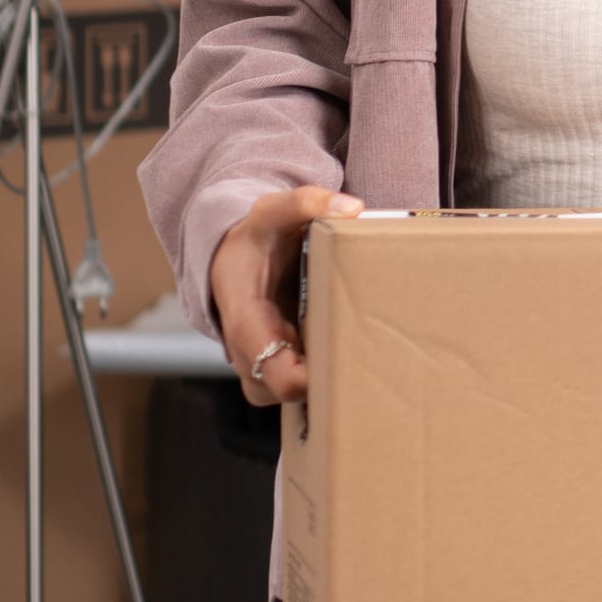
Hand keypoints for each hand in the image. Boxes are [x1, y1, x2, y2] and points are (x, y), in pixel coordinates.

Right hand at [214, 184, 360, 404]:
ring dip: (330, 383)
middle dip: (326, 384)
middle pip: (287, 394)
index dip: (306, 377)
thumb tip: (352, 209)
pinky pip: (304, 391)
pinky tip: (358, 357)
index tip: (343, 358)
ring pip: (297, 398)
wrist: (234, 258)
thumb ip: (304, 203)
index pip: (272, 370)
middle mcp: (248, 353)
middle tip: (368, 360)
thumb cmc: (255, 238)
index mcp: (244, 319)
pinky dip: (329, 380)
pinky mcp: (280, 369)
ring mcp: (262, 367)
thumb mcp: (272, 211)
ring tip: (367, 357)